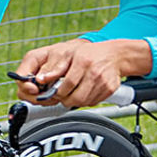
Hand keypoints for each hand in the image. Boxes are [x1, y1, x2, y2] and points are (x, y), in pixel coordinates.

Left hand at [12, 38, 150, 107]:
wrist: (115, 55)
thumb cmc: (90, 54)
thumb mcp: (70, 54)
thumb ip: (54, 67)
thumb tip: (41, 79)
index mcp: (83, 61)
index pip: (67, 85)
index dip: (59, 92)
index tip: (55, 92)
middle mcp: (94, 72)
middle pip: (76, 97)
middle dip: (66, 100)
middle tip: (63, 95)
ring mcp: (104, 82)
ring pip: (84, 102)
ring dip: (75, 101)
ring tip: (73, 93)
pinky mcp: (110, 89)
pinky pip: (93, 102)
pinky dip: (86, 100)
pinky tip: (85, 91)